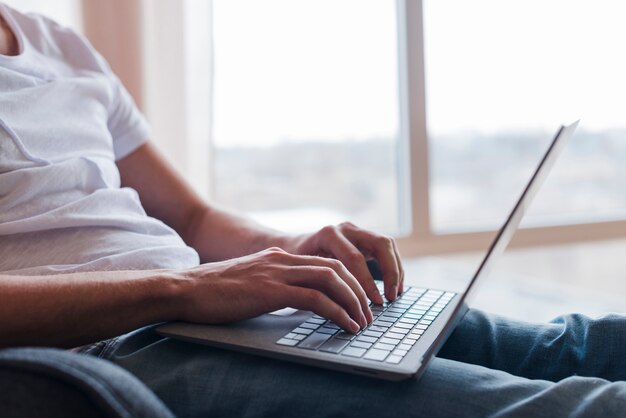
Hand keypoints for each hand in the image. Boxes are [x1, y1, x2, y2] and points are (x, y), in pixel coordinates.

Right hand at [175, 247, 371, 332]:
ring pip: (331, 280)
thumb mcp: (250, 283)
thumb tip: (293, 301)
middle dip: (358, 290)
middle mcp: (282, 259)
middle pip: (335, 268)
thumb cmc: (213, 292)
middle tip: (368, 313)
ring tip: (363, 322)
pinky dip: (337, 312)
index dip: (348, 281)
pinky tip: (346, 325)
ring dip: (353, 302)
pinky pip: (316, 299)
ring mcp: (277, 272)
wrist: (185, 289)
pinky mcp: (271, 290)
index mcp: (278, 257)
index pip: (325, 263)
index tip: (358, 300)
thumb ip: (272, 285)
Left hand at [279, 222, 403, 303]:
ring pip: (387, 244)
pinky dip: (394, 267)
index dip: (368, 282)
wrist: (292, 246)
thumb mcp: (301, 271)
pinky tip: (394, 287)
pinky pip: (387, 248)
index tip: (376, 302)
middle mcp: (345, 229)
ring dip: (396, 269)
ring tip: (395, 294)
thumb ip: (319, 284)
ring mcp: (357, 230)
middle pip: (379, 244)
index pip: (355, 258)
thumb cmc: (294, 263)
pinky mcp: (365, 237)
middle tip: (390, 297)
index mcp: (329, 235)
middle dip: (390, 272)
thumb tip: (338, 309)